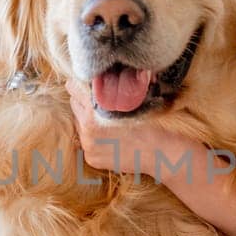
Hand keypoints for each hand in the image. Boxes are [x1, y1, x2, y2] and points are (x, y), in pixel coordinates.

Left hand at [65, 80, 184, 178]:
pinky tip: (112, 138)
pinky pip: (87, 141)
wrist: (162, 152)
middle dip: (85, 101)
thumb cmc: (152, 121)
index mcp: (95, 108)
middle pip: (74, 104)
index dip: (81, 83)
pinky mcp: (92, 158)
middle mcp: (87, 127)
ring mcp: (88, 144)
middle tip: (102, 102)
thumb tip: (96, 78)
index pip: (73, 87)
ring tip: (110, 122)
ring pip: (80, 123)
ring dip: (89, 120)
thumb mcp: (132, 97)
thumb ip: (110, 89)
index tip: (88, 84)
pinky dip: (95, 138)